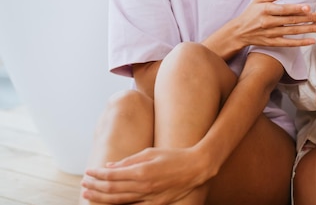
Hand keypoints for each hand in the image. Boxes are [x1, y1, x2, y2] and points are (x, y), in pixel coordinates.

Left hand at [81, 146, 205, 203]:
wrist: (195, 168)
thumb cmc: (174, 156)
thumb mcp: (151, 152)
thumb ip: (129, 160)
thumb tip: (110, 166)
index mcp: (142, 171)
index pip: (112, 175)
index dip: (98, 174)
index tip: (89, 171)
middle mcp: (143, 186)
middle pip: (112, 190)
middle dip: (95, 187)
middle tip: (84, 184)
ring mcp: (149, 197)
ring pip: (119, 201)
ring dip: (101, 198)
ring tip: (89, 195)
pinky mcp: (154, 204)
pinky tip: (108, 204)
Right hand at [234, 0, 315, 47]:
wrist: (239, 32)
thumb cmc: (251, 13)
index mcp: (266, 10)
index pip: (284, 9)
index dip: (296, 8)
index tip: (308, 8)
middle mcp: (269, 22)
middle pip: (291, 20)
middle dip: (308, 19)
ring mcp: (271, 34)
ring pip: (293, 31)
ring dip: (308, 30)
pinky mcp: (272, 43)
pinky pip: (289, 43)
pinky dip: (301, 43)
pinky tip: (312, 40)